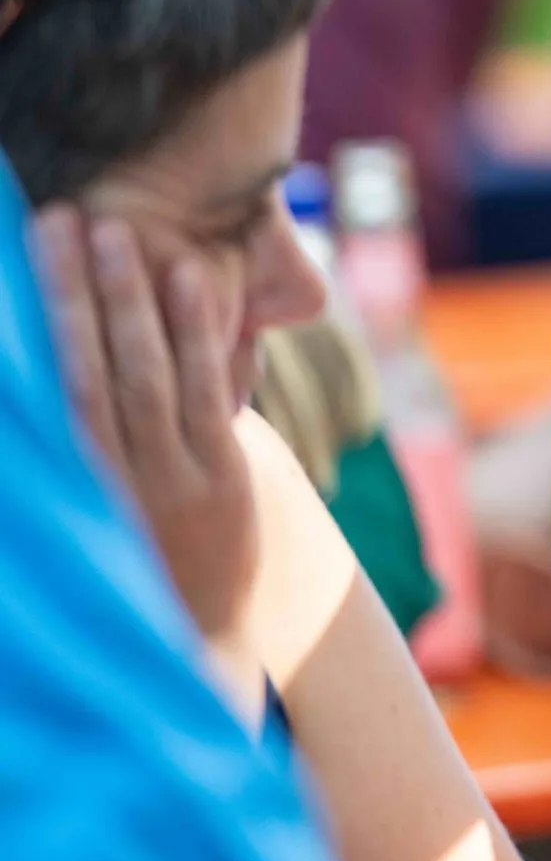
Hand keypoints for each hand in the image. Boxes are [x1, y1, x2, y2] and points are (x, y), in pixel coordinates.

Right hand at [35, 208, 263, 706]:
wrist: (195, 645)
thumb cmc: (130, 565)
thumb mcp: (91, 506)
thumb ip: (76, 443)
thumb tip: (55, 374)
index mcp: (64, 483)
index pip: (39, 390)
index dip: (27, 326)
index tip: (12, 259)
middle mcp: (100, 477)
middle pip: (76, 367)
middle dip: (64, 290)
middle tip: (55, 215)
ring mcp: (162, 478)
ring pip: (138, 374)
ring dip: (125, 298)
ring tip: (113, 228)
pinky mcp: (220, 480)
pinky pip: (202, 394)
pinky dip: (193, 334)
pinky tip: (186, 280)